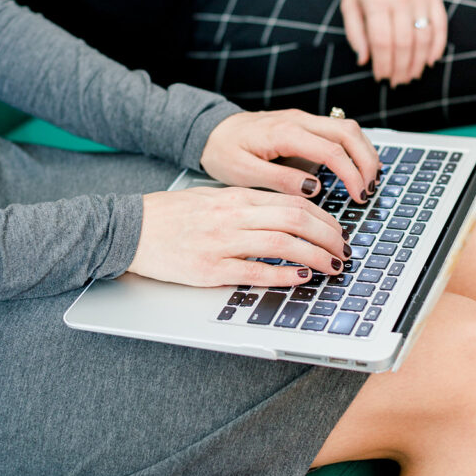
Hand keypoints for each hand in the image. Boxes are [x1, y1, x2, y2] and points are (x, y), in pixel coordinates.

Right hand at [128, 187, 350, 287]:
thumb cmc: (173, 216)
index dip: (324, 218)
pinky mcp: (209, 269)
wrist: (131, 228)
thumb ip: (249, 207)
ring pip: (282, 244)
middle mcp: (233, 216)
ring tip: (332, 266)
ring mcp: (221, 242)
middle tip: (344, 251)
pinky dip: (283, 275)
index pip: (293, 202)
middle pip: (295, 220)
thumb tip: (288, 218)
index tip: (339, 231)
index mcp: (236, 197)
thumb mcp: (215, 200)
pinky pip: (255, 271)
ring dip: (315, 256)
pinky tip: (302, 277)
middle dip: (328, 236)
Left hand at [200, 108, 379, 203]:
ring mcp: (303, 118)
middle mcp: (298, 119)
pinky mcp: (304, 123)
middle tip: (371, 189)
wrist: (211, 131)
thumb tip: (314, 188)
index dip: (351, 173)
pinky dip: (354, 147)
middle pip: (348, 132)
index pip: (331, 149)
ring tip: (370, 180)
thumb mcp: (244, 173)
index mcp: (284, 132)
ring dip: (364, 152)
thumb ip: (279, 180)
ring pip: (348, 127)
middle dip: (367, 160)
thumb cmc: (224, 152)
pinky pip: (338, 130)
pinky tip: (357, 166)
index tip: (359, 196)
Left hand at [341, 0, 447, 85]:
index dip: (382, 65)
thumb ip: (354, 31)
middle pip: (403, 45)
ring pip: (423, 38)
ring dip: (418, 62)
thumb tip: (363, 60)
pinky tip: (431, 60)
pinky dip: (438, 45)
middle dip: (400, 69)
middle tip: (397, 82)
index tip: (381, 77)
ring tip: (412, 75)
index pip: (381, 42)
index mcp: (375, 1)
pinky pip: (440, 25)